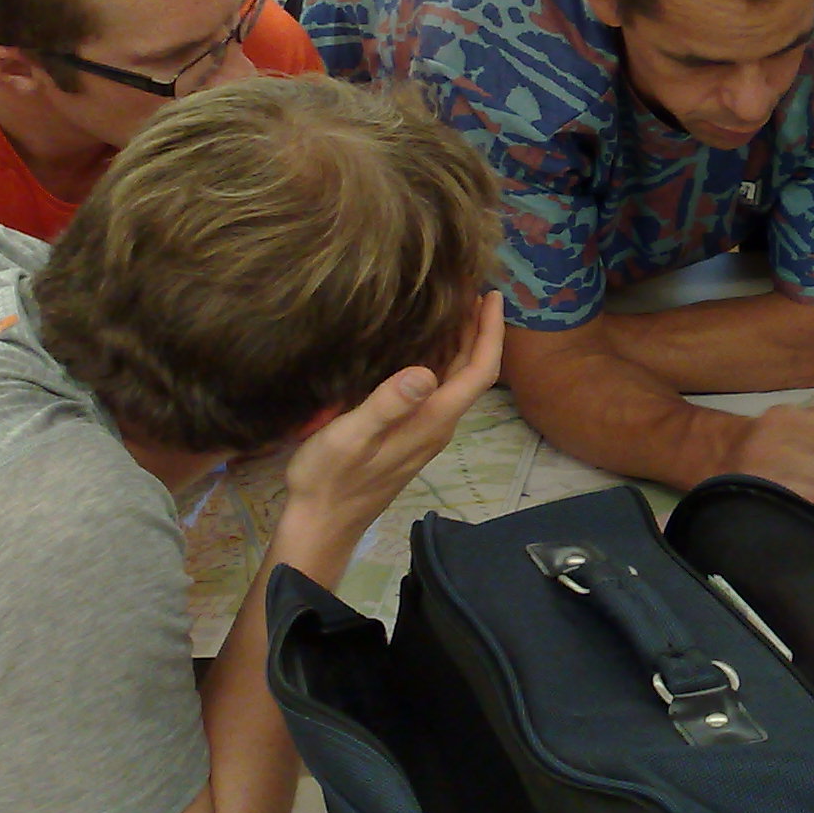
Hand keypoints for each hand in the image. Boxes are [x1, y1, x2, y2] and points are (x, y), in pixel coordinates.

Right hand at [282, 293, 504, 534]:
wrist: (322, 523)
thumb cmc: (330, 479)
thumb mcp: (350, 437)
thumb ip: (387, 405)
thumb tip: (425, 372)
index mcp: (432, 420)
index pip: (480, 371)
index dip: (490, 332)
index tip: (491, 296)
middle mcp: (438, 423)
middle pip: (473, 371)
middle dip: (478, 330)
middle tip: (471, 289)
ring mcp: (425, 430)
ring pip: (455, 379)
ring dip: (461, 343)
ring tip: (453, 305)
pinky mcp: (409, 433)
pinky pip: (436, 387)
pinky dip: (439, 359)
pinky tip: (423, 343)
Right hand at [719, 404, 813, 501]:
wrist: (724, 452)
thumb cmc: (778, 435)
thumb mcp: (805, 419)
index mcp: (784, 418)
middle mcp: (768, 444)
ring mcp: (759, 475)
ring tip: (802, 476)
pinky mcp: (758, 500)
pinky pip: (800, 505)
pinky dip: (806, 500)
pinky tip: (796, 490)